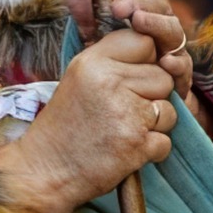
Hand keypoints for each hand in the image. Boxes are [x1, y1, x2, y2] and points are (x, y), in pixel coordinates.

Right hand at [0, 26, 176, 212]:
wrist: (43, 171)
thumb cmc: (64, 127)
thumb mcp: (78, 79)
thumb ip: (112, 62)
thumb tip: (160, 55)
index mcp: (92, 62)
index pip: (144, 41)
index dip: (146, 61)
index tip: (131, 78)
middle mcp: (109, 82)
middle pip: (163, 77)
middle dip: (152, 96)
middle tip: (121, 112)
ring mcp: (125, 114)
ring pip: (169, 110)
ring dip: (153, 125)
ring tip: (120, 131)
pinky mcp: (137, 145)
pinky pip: (166, 141)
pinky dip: (150, 151)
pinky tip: (124, 151)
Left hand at [68, 0, 197, 117]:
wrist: (130, 118)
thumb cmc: (116, 76)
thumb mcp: (96, 46)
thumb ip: (87, 21)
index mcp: (142, 21)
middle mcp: (162, 34)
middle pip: (162, 8)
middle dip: (144, 1)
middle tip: (123, 5)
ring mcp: (174, 57)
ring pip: (174, 34)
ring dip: (158, 26)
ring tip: (141, 21)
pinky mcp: (182, 84)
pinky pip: (183, 70)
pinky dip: (176, 64)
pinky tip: (167, 61)